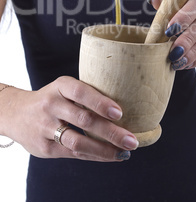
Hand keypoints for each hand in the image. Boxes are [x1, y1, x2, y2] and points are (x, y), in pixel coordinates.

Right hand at [3, 77, 138, 160]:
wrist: (17, 113)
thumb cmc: (53, 99)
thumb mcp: (64, 88)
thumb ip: (86, 96)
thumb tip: (122, 111)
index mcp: (60, 86)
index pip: (81, 92)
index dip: (100, 102)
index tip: (120, 113)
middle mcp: (51, 104)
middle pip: (84, 119)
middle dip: (110, 132)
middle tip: (131, 139)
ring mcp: (46, 127)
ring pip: (78, 141)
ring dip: (104, 149)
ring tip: (124, 152)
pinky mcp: (44, 148)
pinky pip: (73, 154)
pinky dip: (94, 156)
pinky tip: (110, 156)